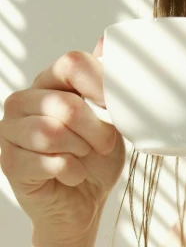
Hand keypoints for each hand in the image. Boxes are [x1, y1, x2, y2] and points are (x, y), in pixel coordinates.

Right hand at [0, 38, 125, 243]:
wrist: (83, 205)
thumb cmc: (95, 161)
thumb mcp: (111, 120)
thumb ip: (107, 84)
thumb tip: (107, 41)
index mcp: (48, 83)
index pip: (71, 63)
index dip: (99, 83)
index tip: (114, 106)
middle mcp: (24, 101)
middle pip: (65, 103)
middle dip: (95, 130)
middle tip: (103, 145)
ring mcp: (11, 131)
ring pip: (51, 132)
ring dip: (80, 150)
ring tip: (84, 158)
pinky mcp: (9, 162)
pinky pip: (47, 161)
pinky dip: (70, 171)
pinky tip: (71, 175)